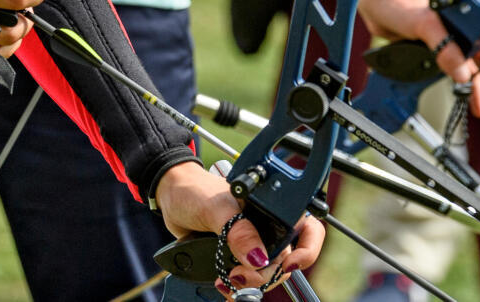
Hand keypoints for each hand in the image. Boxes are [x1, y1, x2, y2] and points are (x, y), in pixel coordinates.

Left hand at [152, 161, 324, 292]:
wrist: (171, 198)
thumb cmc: (195, 190)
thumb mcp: (217, 207)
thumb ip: (237, 230)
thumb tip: (257, 257)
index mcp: (273, 208)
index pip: (307, 230)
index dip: (307, 251)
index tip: (288, 265)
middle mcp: (268, 228)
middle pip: (285, 262)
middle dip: (266, 276)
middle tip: (238, 276)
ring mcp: (254, 245)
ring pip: (267, 275)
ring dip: (252, 286)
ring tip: (227, 283)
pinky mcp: (238, 259)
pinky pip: (249, 282)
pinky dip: (240, 290)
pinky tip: (226, 289)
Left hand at [356, 0, 479, 119]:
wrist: (377, 2)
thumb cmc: (400, 3)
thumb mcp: (424, 24)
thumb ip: (443, 47)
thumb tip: (463, 75)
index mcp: (470, 19)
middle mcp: (467, 30)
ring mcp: (456, 42)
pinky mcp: (443, 51)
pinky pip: (464, 73)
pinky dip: (472, 89)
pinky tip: (475, 103)